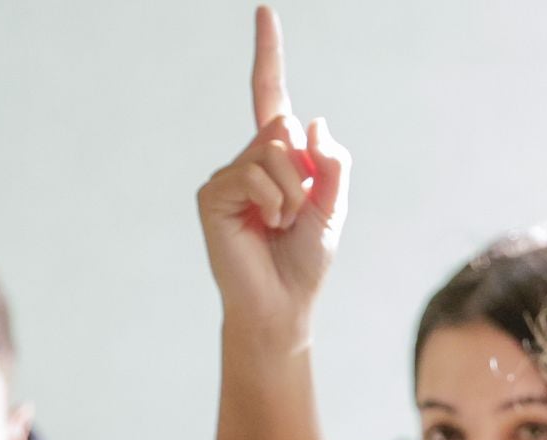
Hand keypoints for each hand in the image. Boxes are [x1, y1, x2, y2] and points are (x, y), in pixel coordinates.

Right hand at [195, 6, 349, 335]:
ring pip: (273, 153)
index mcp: (278, 158)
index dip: (268, 55)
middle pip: (284, 130)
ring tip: (282, 224)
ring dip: (293, 193)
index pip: (271, 97)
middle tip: (298, 213)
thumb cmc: (305, 260)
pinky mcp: (213, 193)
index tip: (265, 12)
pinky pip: (254, 175)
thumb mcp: (333, 208)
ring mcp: (227, 174)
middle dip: (308, 173)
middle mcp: (249, 159)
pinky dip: (274, 201)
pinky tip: (266, 225)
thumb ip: (331, 164)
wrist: (284, 303)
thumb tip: (312, 120)